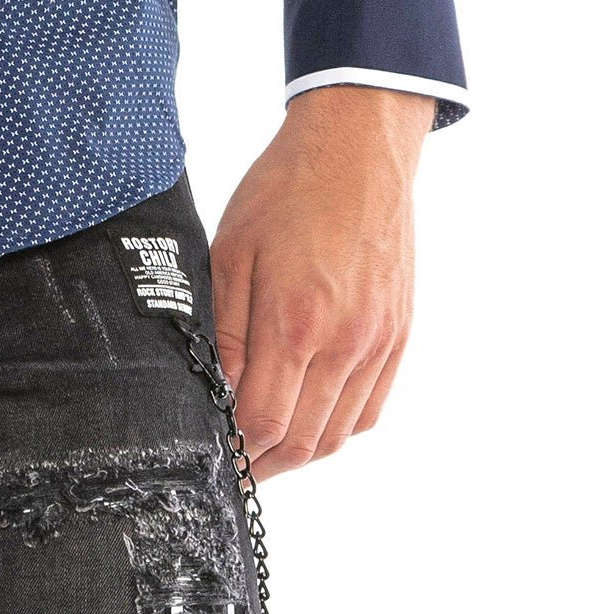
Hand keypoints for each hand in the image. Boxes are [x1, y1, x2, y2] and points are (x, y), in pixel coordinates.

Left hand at [209, 83, 433, 477]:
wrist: (357, 150)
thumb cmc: (286, 190)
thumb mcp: (232, 249)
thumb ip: (224, 328)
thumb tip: (216, 390)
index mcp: (295, 321)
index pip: (264, 420)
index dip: (237, 448)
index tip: (215, 452)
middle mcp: (345, 342)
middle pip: (304, 440)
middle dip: (265, 461)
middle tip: (236, 463)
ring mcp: (378, 342)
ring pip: (339, 432)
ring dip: (302, 451)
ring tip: (268, 447)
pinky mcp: (398, 335)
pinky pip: (371, 409)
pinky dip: (340, 428)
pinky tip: (312, 419)